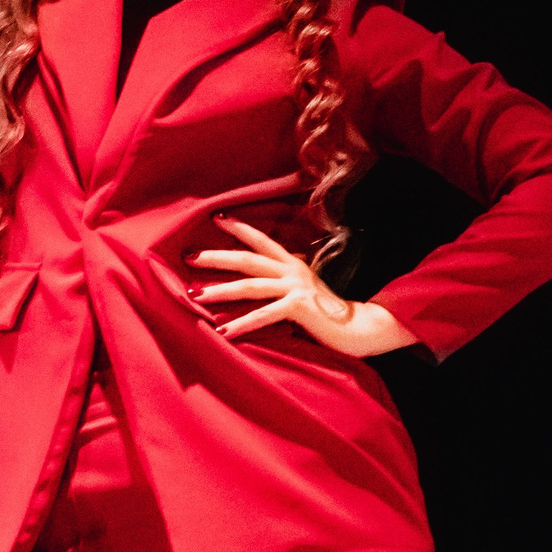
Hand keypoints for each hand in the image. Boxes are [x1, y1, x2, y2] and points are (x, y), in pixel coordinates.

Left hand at [189, 217, 417, 358]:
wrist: (362, 327)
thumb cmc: (331, 314)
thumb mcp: (305, 293)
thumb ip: (286, 286)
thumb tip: (266, 285)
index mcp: (293, 265)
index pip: (262, 241)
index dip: (239, 229)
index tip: (215, 219)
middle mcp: (293, 271)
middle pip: (247, 259)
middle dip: (216, 257)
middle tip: (189, 257)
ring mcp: (296, 287)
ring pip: (250, 285)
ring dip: (220, 290)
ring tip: (195, 296)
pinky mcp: (299, 307)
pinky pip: (264, 315)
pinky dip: (242, 323)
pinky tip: (224, 332)